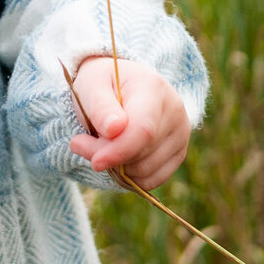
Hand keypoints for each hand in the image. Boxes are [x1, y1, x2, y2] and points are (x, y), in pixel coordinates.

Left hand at [68, 55, 190, 189]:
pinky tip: (116, 159)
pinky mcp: (179, 152)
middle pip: (142, 153)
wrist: (118, 85)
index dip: (118, 151)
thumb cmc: (101, 84)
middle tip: (82, 142)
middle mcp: (174, 110)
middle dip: (109, 156)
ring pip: (146, 170)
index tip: (95, 161)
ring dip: (117, 168)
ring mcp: (180, 133)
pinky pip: (153, 180)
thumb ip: (99, 106)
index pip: (143, 130)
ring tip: (101, 146)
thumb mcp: (91, 85)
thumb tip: (113, 129)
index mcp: (153, 88)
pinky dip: (130, 177)